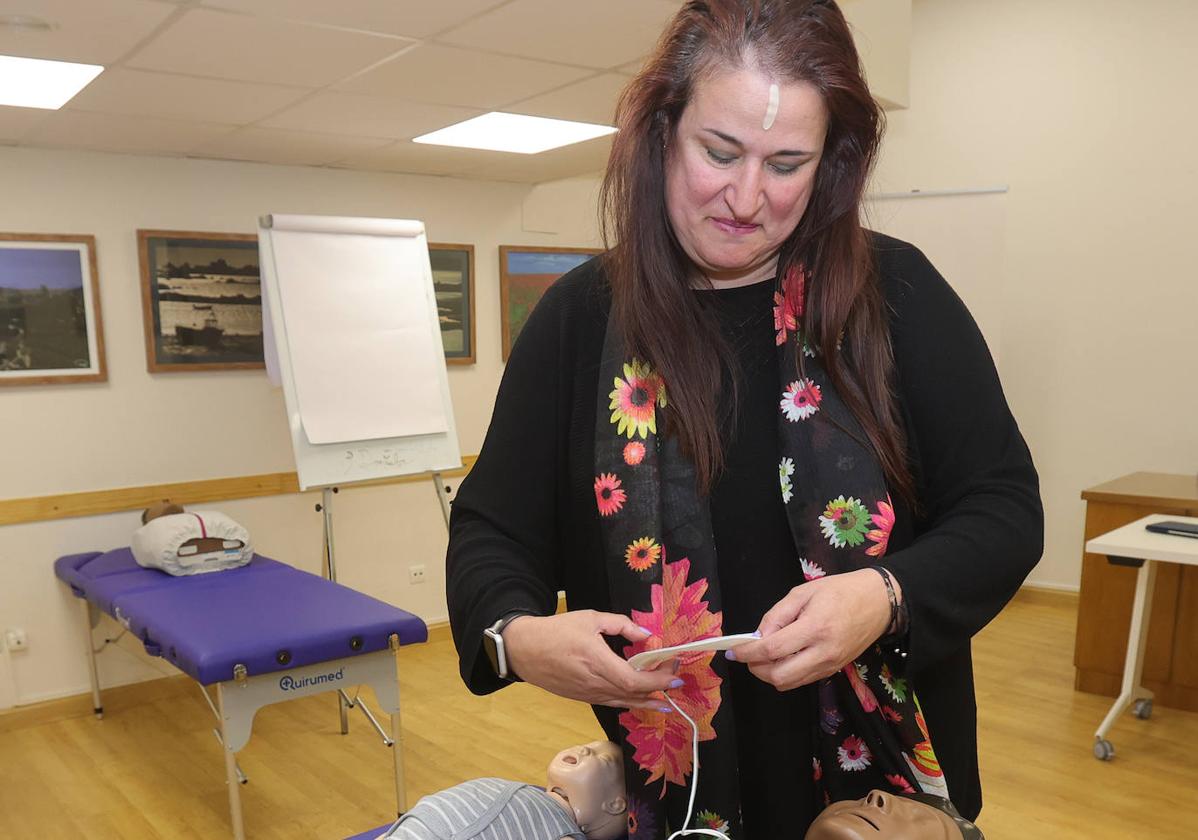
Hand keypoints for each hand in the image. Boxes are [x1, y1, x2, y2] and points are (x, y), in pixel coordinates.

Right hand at [502, 610, 680, 711]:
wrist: (524, 650)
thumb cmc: (555, 631)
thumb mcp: (590, 619)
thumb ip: (621, 624)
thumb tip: (645, 633)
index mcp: (598, 661)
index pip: (636, 681)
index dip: (659, 680)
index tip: (675, 671)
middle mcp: (595, 683)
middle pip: (634, 694)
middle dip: (660, 688)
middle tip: (675, 679)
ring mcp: (588, 694)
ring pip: (624, 702)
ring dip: (647, 701)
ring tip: (666, 701)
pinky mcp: (582, 698)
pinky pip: (611, 702)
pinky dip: (629, 701)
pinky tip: (639, 700)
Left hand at [730, 569, 896, 690]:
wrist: (879, 602)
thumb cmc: (840, 590)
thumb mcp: (803, 592)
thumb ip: (777, 615)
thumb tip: (758, 636)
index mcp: (815, 627)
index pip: (773, 649)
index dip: (748, 652)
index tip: (733, 651)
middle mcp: (824, 652)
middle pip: (779, 676)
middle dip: (756, 668)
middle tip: (748, 654)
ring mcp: (831, 665)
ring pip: (790, 684)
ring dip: (770, 674)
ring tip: (764, 655)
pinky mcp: (834, 670)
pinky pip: (802, 680)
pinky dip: (786, 673)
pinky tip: (783, 657)